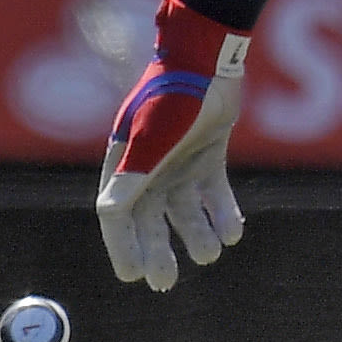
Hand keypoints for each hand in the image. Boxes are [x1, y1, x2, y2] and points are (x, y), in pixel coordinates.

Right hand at [95, 0, 249, 289]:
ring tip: (210, 252)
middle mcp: (149, 166)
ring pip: (184, 210)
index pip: (115, 214)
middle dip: (156, 251)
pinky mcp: (208, 154)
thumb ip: (133, 175)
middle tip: (165, 282)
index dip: (121, 246)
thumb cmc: (174, 97)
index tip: (131, 275)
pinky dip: (222, 213)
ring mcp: (179, 161)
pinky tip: (233, 232)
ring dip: (196, 234)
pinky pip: (213, 193)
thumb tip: (108, 213)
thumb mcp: (152, 139)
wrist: (210, 59)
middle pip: (148, 220)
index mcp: (124, 163)